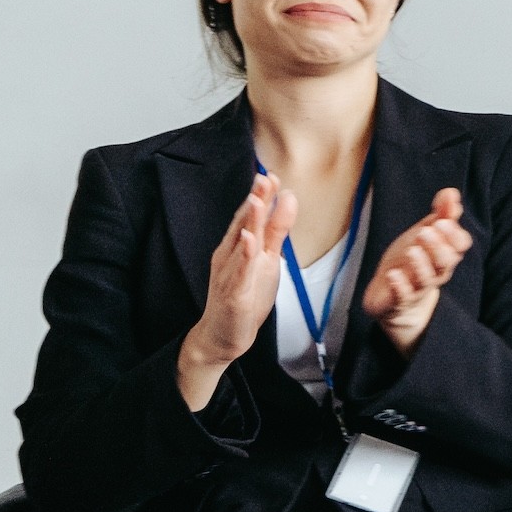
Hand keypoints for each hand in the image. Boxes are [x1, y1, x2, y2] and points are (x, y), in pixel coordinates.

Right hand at [179, 174, 294, 399]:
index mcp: (237, 247)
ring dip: (247, 222)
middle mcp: (230, 257)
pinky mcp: (233, 295)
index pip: (249, 217)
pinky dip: (244, 257)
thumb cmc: (244, 296)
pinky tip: (249, 241)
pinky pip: (239, 274)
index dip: (260, 196)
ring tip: (256, 200)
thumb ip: (277, 230)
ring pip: (240, 245)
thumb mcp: (267, 259)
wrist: (223, 335)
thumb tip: (288, 197)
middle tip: (264, 177)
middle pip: (243, 225)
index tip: (272, 175)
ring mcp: (230, 275)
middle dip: (254, 201)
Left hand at [359, 187, 469, 350]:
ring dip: (421, 264)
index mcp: (445, 253)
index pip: (460, 245)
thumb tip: (452, 192)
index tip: (442, 221)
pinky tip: (392, 275)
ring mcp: (419, 287)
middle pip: (446, 262)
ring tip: (411, 250)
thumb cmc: (411, 261)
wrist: (390, 296)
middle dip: (438, 247)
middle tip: (425, 232)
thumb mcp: (425, 233)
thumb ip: (441, 214)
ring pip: (428, 279)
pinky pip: (404, 295)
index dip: (454, 235)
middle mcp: (436, 271)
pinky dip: (400, 286)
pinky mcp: (401, 300)